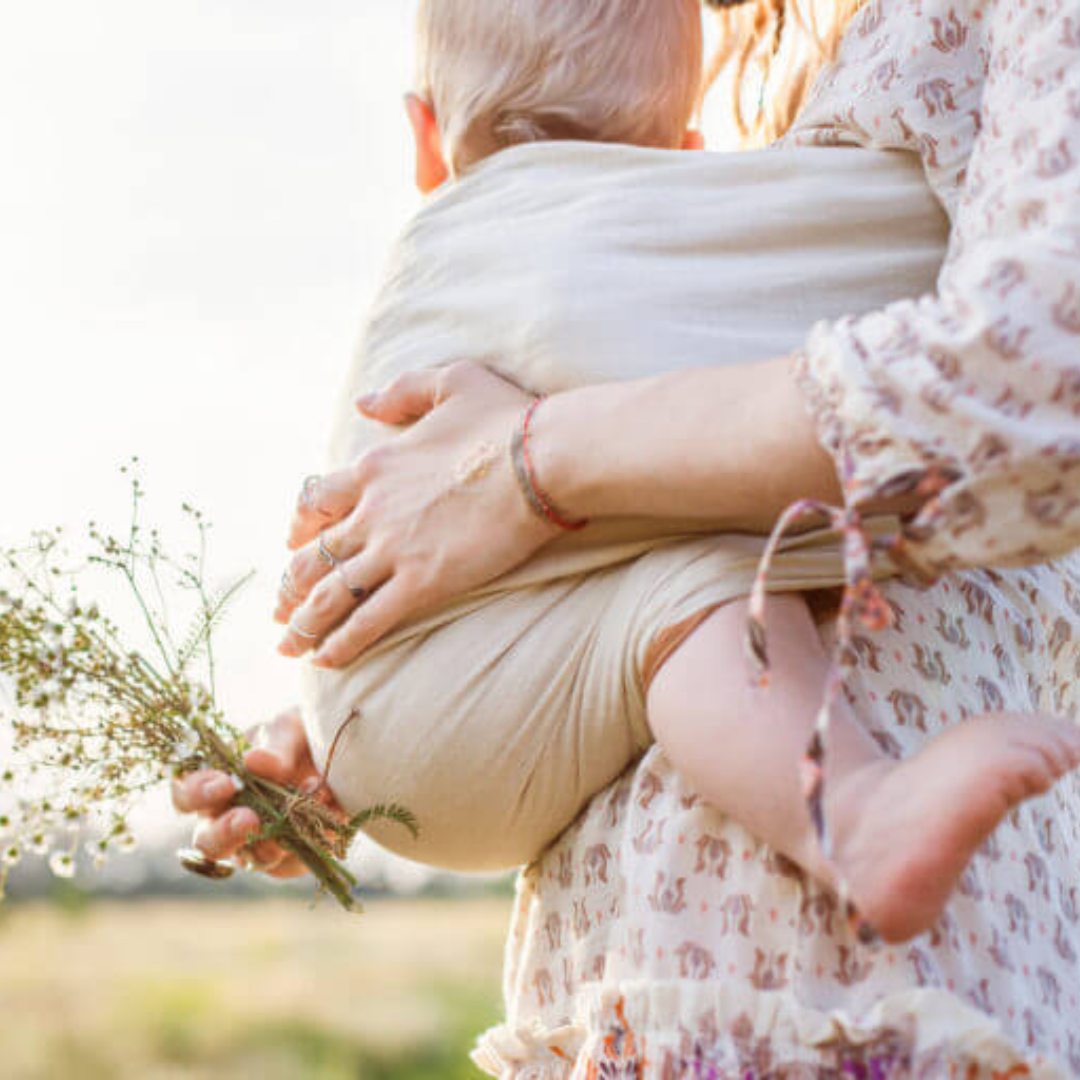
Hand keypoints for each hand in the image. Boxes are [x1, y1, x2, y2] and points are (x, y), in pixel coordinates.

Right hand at [170, 707, 335, 878]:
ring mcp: (256, 842)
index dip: (196, 794)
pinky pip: (291, 863)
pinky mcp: (288, 858)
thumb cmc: (301, 736)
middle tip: (249, 818)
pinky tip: (330, 813)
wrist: (343, 757)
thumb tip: (253, 760)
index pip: (185, 795)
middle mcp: (226, 818)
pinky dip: (310, 840)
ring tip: (311, 803)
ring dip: (278, 837)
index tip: (224, 784)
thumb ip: (275, 745)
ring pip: (251, 859)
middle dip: (225, 833)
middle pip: (207, 842)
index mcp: (215, 780)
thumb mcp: (291, 729)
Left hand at [274, 361, 558, 667]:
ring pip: (330, 592)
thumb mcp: (452, 381)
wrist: (540, 459)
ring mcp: (393, 549)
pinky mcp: (422, 581)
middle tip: (279, 609)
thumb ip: (402, 391)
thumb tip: (363, 402)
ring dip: (303, 622)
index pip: (317, 501)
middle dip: (290, 585)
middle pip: (312, 554)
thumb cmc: (506, 419)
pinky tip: (324, 661)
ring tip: (289, 645)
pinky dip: (341, 643)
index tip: (292, 544)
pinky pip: (368, 619)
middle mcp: (372, 510)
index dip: (299, 526)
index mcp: (375, 466)